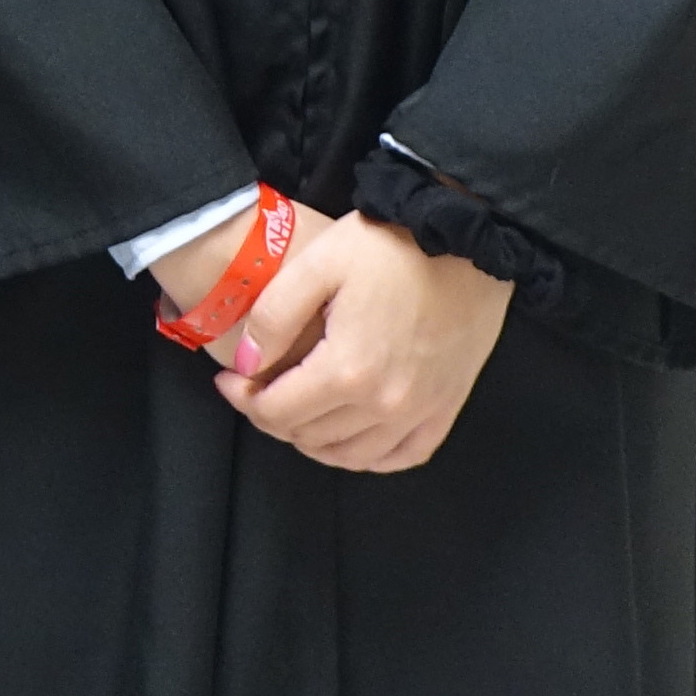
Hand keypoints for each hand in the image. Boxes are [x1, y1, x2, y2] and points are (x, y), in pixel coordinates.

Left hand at [209, 210, 510, 472]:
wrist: (467, 240)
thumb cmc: (390, 247)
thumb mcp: (317, 265)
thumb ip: (273, 319)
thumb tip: (246, 367)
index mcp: (347, 371)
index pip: (277, 412)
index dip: (242, 399)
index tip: (229, 379)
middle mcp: (385, 405)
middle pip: (309, 437)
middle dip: (272, 416)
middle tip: (259, 387)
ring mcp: (421, 412)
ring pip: (351, 455)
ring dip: (314, 440)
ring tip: (297, 410)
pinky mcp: (447, 408)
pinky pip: (402, 456)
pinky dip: (369, 455)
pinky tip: (351, 436)